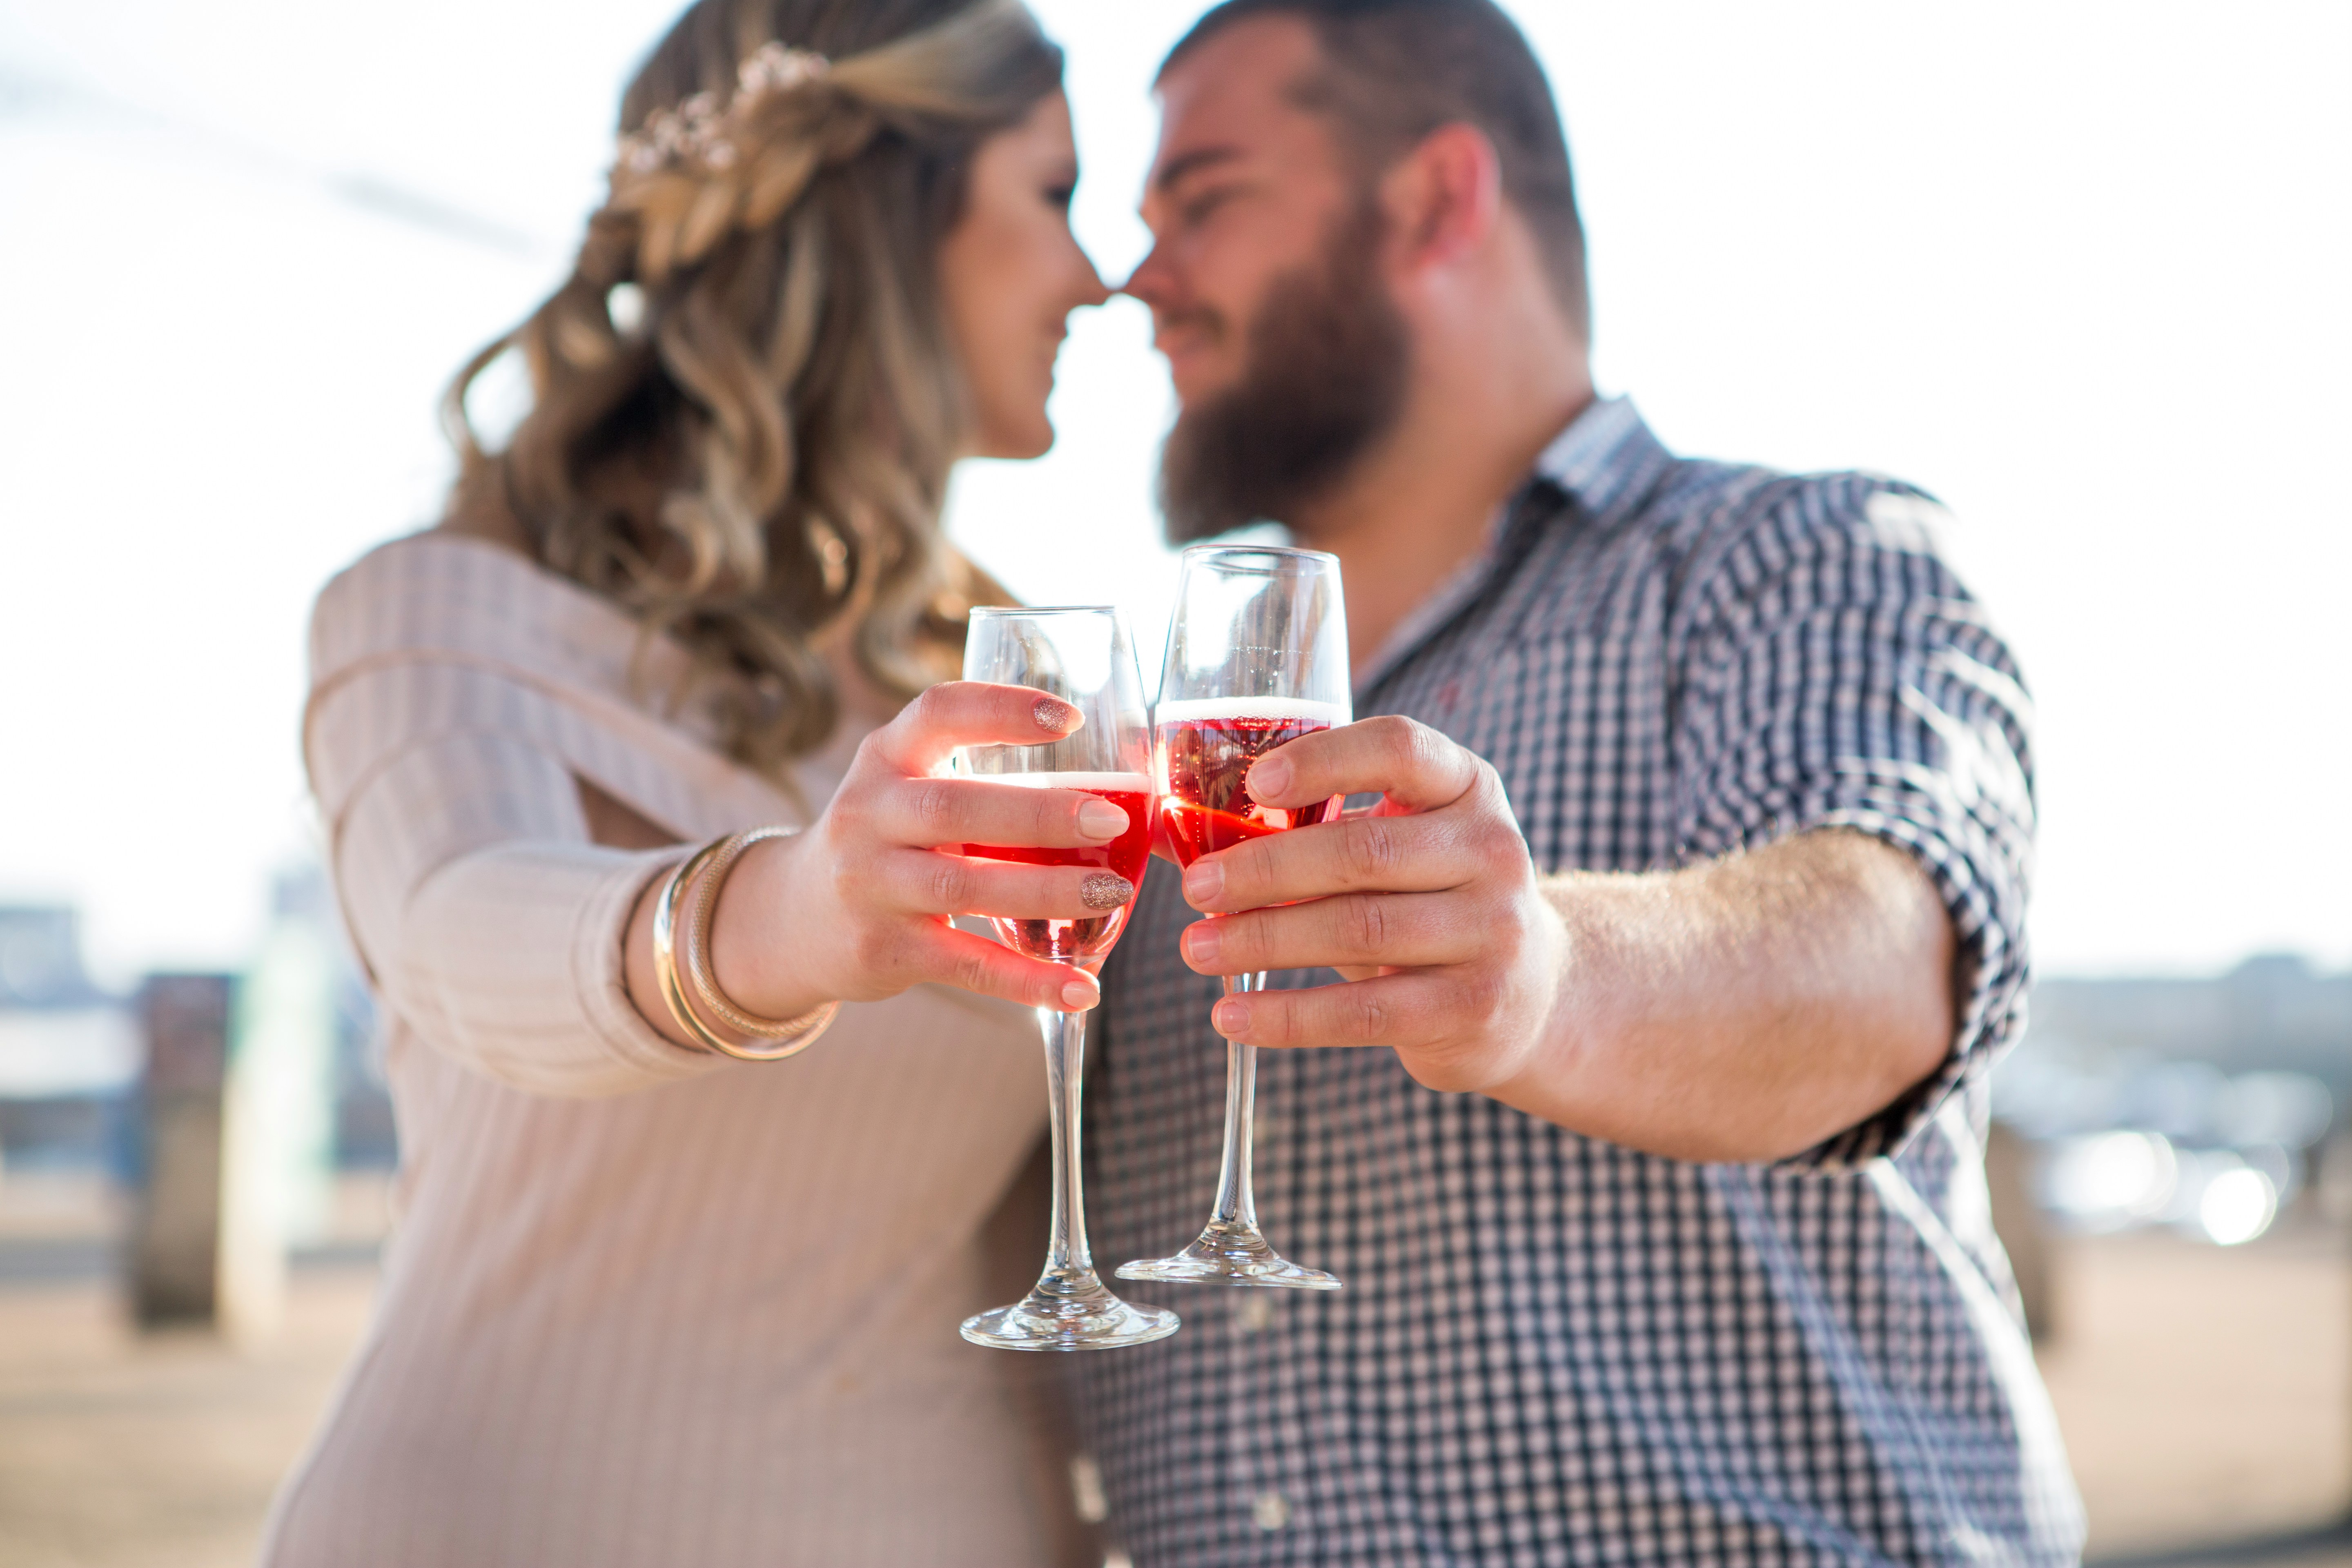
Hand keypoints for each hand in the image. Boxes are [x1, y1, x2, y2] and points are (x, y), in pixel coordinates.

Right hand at [708, 682, 1136, 1015]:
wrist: (793, 919)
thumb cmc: (885, 842)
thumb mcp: (904, 789)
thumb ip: (975, 780)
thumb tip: (1104, 791)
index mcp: (884, 759)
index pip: (937, 712)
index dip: (1001, 709)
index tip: (1067, 717)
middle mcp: (867, 815)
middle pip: (954, 806)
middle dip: (1039, 813)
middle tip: (1112, 819)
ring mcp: (868, 885)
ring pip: (963, 885)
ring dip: (1046, 890)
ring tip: (1113, 892)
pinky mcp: (882, 950)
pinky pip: (966, 965)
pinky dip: (1028, 980)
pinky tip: (1081, 988)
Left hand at [1175, 716, 1564, 1093]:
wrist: (1533, 993)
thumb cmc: (1429, 902)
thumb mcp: (1399, 846)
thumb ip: (1316, 832)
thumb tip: (1177, 832)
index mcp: (1467, 788)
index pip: (1400, 749)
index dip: (1325, 759)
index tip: (1253, 783)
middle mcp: (1493, 851)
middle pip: (1364, 852)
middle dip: (1265, 870)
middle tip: (1195, 888)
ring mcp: (1493, 932)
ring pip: (1359, 931)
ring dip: (1263, 941)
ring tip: (1195, 949)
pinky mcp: (1473, 1007)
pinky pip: (1363, 1011)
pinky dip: (1286, 1016)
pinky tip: (1230, 1016)